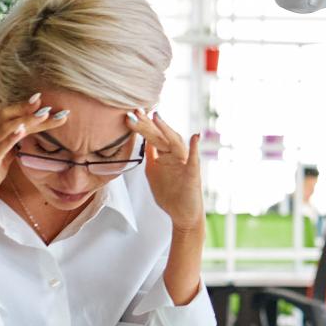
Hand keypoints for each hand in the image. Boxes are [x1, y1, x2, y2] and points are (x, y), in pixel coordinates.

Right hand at [0, 97, 69, 224]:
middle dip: (28, 109)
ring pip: (5, 129)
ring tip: (43, 114)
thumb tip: (22, 142)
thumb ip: (10, 151)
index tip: (45, 105)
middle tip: (50, 105)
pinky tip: (22, 131)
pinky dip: (11, 138)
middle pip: (9, 118)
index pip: (11, 120)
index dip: (27, 111)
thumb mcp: (0, 164)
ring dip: (26, 120)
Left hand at [130, 110, 203, 232]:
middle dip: (148, 125)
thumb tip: (143, 140)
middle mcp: (175, 155)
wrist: (183, 214)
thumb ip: (150, 156)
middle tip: (136, 111)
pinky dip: (195, 148)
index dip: (142, 126)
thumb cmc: (169, 194)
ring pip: (176, 143)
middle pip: (161, 137)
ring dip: (167, 130)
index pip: (152, 137)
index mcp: (164, 155)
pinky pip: (194, 159)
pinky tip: (195, 136)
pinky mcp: (193, 174)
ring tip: (157, 118)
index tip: (130, 114)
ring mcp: (185, 163)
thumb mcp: (153, 172)